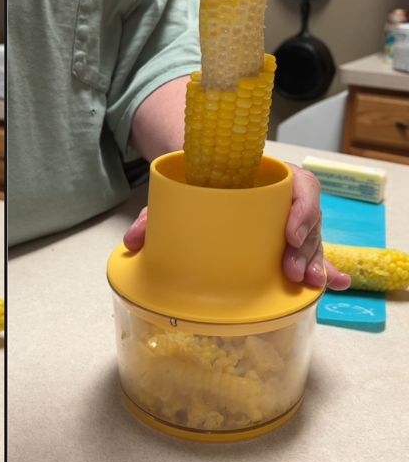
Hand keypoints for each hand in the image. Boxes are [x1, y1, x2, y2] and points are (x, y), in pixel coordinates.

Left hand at [123, 164, 350, 288]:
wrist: (200, 177)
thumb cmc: (195, 183)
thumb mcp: (176, 195)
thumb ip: (155, 214)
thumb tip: (132, 241)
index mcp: (267, 175)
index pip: (299, 186)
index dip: (301, 210)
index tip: (290, 233)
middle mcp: (283, 196)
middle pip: (309, 218)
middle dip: (307, 247)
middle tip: (292, 270)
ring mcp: (288, 219)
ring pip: (312, 239)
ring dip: (314, 261)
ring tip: (306, 283)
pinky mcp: (286, 240)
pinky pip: (311, 253)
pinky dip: (323, 268)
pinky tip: (329, 285)